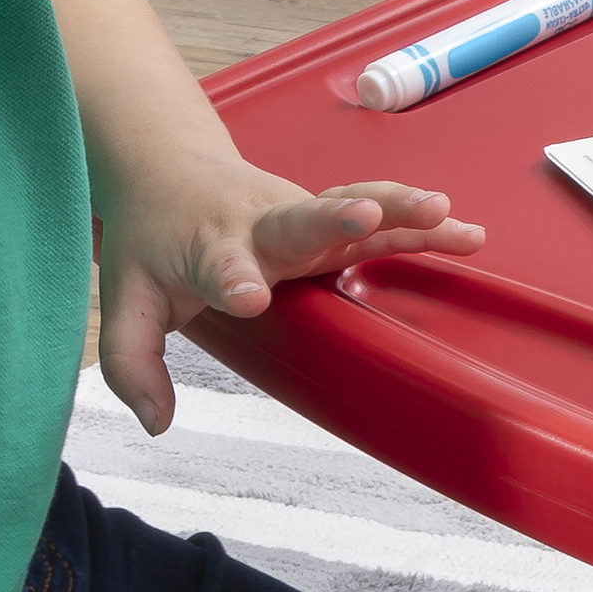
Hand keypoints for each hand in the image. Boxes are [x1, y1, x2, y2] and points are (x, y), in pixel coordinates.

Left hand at [94, 148, 483, 432]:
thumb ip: (134, 363)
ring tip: (443, 212)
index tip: (249, 297)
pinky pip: (381, 218)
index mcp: (210, 249)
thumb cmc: (155, 240)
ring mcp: (302, 218)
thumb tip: (158, 422)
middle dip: (332, 220)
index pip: (220, 267)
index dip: (235, 281)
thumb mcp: (126, 301)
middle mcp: (262, 227)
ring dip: (397, 208)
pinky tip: (466, 232)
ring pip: (352, 207)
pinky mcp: (331, 217)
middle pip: (299, 222)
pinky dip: (422, 223)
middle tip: (363, 217)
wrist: (170, 168)